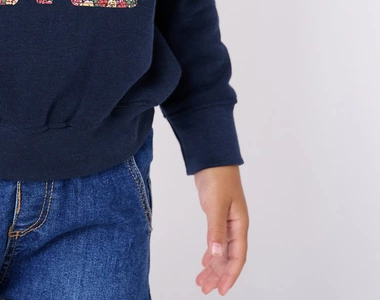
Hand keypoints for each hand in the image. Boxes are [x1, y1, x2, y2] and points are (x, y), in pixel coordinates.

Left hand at [193, 165, 248, 294]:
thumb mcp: (216, 205)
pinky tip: (205, 261)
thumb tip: (216, 255)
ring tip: (202, 281)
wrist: (212, 156)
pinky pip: (217, 240)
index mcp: (239, 224)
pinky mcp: (218, 215)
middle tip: (205, 289)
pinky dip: (211, 252)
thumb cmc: (218, 177)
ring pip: (222, 250)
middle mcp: (235, 225)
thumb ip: (215, 230)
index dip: (230, 275)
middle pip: (229, 257)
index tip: (221, 290)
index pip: (237, 256)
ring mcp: (227, 221)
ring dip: (213, 266)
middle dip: (219, 275)